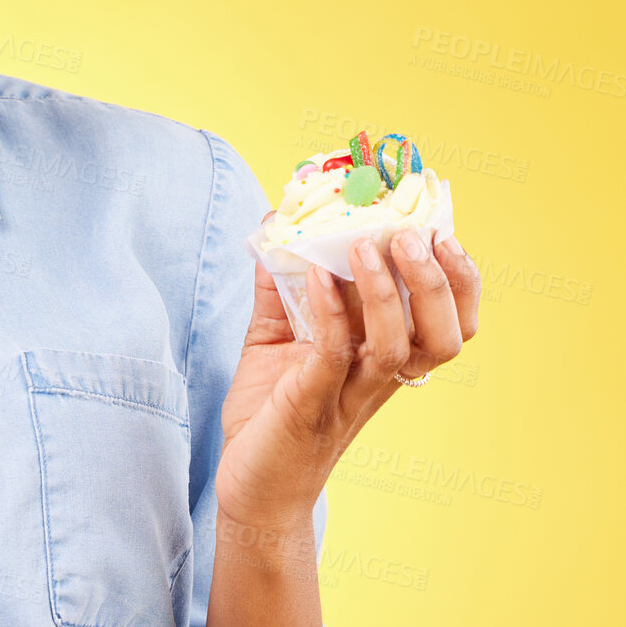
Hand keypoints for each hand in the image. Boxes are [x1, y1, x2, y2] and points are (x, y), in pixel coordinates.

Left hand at [213, 216, 480, 528]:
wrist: (252, 485)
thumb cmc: (270, 410)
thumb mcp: (275, 336)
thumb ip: (280, 284)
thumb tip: (276, 224)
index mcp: (383, 361)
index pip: (447, 323)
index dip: (458, 282)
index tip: (441, 232)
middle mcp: (378, 379)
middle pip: (442, 336)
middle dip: (436, 282)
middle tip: (410, 235)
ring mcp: (349, 393)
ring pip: (398, 346)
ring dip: (385, 292)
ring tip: (364, 245)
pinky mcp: (312, 402)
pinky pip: (334, 354)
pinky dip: (330, 312)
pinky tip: (316, 276)